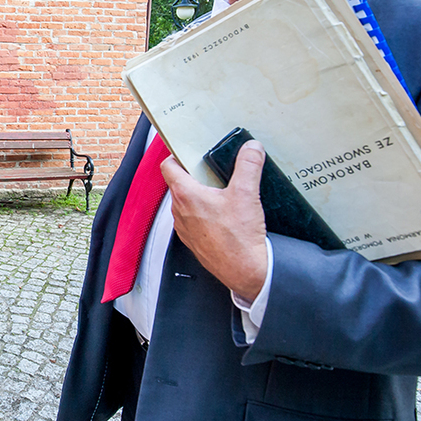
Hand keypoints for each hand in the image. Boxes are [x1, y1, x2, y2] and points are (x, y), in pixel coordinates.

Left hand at [161, 140, 267, 301]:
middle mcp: (179, 211)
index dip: (177, 156)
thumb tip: (251, 149)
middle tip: (214, 172)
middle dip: (195, 176)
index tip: (190, 153)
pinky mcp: (193, 241)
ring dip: (200, 196)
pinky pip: (193, 220)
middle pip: (179, 184)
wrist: (245, 271)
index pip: (168, 166)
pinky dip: (204, 214)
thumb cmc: (239, 239)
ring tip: (222, 194)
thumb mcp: (246, 194)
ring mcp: (184, 228)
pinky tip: (224, 216)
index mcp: (185, 195)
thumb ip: (249, 166)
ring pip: (186, 203)